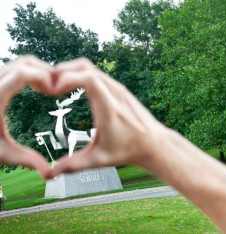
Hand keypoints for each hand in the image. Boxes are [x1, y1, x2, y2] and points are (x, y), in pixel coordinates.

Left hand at [0, 55, 52, 177]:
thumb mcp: (2, 153)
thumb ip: (27, 160)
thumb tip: (48, 173)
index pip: (23, 73)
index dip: (44, 76)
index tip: (56, 89)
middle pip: (24, 62)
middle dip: (46, 71)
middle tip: (58, 88)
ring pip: (21, 62)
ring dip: (39, 70)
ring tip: (51, 88)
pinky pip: (17, 68)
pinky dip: (31, 72)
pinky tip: (39, 88)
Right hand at [49, 58, 165, 176]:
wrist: (154, 143)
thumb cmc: (130, 150)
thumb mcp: (100, 159)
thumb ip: (75, 165)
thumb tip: (52, 173)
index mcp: (109, 107)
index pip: (88, 79)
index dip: (66, 78)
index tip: (52, 89)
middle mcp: (115, 93)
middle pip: (85, 67)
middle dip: (63, 71)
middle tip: (47, 85)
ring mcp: (118, 89)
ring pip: (91, 68)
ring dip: (72, 71)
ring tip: (56, 85)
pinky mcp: (119, 90)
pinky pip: (98, 74)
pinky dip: (82, 75)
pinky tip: (73, 86)